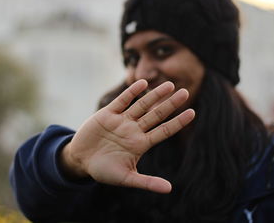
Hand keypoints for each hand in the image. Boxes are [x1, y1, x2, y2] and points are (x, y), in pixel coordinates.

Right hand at [60, 80, 194, 192]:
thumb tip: (170, 189)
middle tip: (186, 92)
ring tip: (170, 85)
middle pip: (156, 114)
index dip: (178, 122)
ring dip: (155, 95)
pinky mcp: (108, 114)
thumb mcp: (126, 178)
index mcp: (140, 144)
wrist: (80, 160)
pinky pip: (122, 101)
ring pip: (142, 105)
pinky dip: (131, 93)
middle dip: (170, 104)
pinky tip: (142, 83)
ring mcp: (121, 120)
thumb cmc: (103, 171)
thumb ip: (147, 182)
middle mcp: (134, 130)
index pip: (163, 131)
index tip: (193, 113)